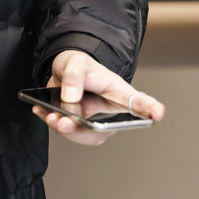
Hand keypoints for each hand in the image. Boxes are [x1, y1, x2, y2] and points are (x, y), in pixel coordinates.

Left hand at [31, 50, 165, 145]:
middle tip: (63, 122)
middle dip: (82, 132)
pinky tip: (40, 112)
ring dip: (64, 130)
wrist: (64, 70)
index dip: (149, 109)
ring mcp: (93, 119)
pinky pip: (66, 130)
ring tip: (49, 116)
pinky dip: (51, 123)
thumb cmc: (78, 65)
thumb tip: (70, 100)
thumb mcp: (76, 63)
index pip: (138, 103)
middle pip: (104, 130)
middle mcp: (109, 111)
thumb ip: (74, 78)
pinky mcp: (77, 123)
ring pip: (83, 135)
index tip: (157, 113)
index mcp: (118, 93)